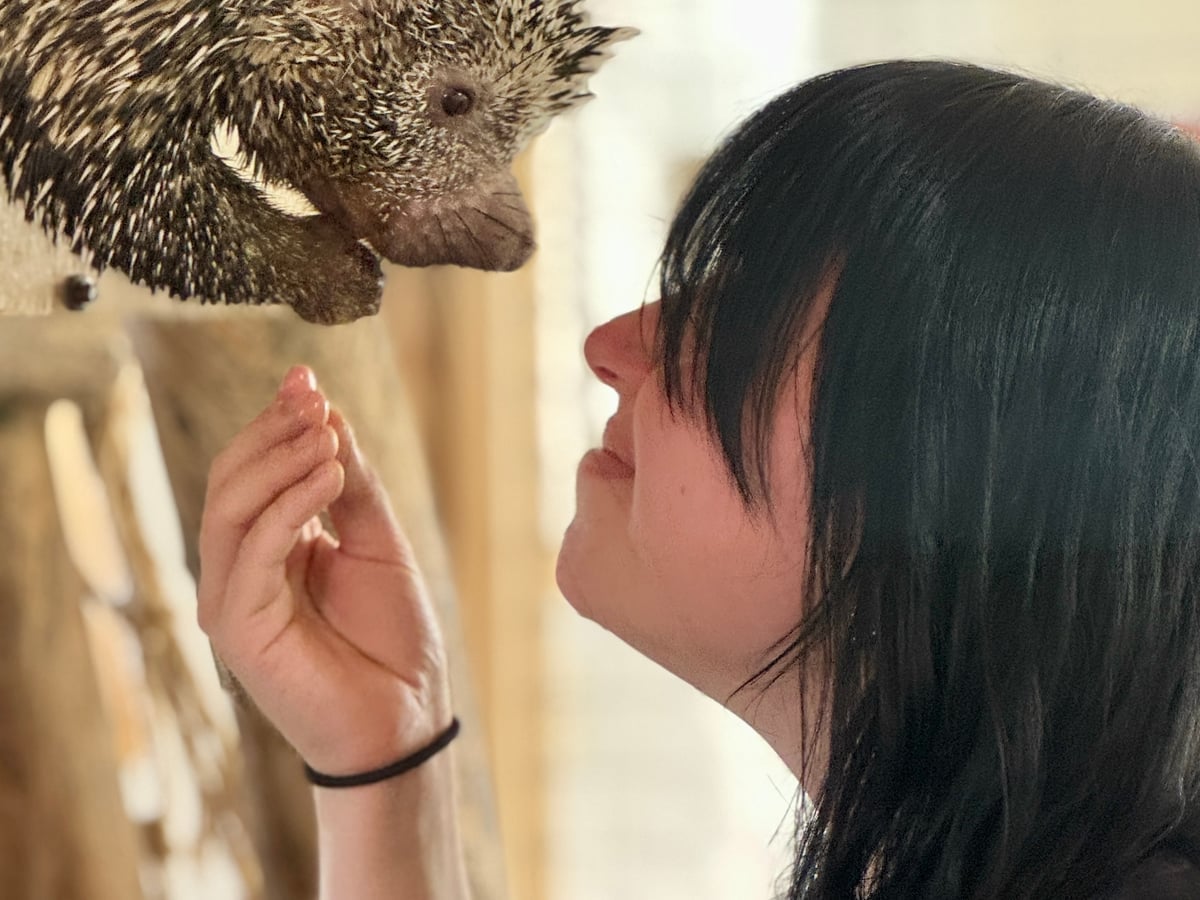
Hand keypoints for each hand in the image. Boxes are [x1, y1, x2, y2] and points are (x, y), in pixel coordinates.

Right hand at [198, 366, 449, 775]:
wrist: (405, 716)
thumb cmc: (393, 637)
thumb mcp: (379, 543)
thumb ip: (352, 486)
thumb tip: (329, 415)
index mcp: (273, 547)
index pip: (255, 470)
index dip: (276, 421)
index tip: (306, 376)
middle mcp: (244, 568)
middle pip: (232, 479)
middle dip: (272, 430)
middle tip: (313, 396)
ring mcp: (234, 597)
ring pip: (231, 507)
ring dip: (280, 460)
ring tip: (327, 432)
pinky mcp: (238, 626)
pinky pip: (253, 550)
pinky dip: (290, 505)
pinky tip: (329, 475)